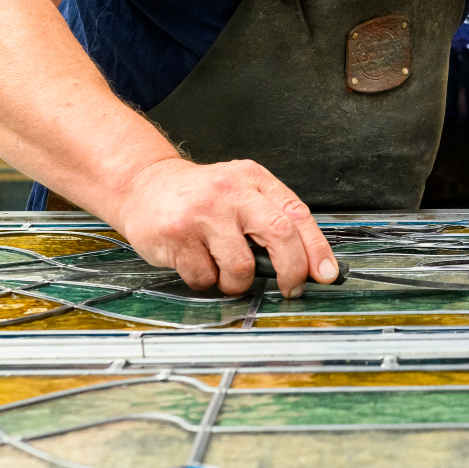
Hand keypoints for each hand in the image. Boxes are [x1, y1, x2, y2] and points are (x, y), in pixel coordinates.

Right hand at [108, 157, 338, 296]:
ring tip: (227, 273)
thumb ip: (271, 217)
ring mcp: (203, 214)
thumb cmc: (199, 196)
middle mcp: (231, 192)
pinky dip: (206, 281)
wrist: (143, 185)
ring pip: (241, 266)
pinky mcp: (177, 236)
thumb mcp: (240, 191)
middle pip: (279, 235)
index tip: (325, 274)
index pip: (297, 214)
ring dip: (238, 283)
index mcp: (253, 179)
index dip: (316, 249)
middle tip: (290, 288)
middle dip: (291, 270)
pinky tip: (198, 264)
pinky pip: (205, 278)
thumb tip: (308, 263)